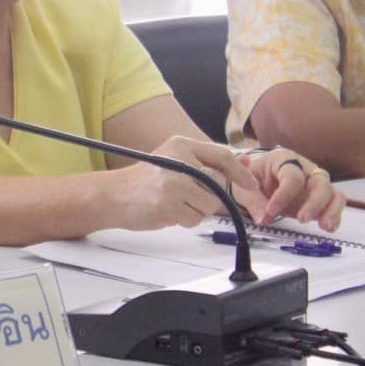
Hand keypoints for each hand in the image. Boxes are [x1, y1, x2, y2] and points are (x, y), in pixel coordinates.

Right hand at [113, 137, 259, 230]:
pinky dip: (185, 220)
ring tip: (175, 203)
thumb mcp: (175, 161)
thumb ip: (209, 163)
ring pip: (209, 205)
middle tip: (188, 196)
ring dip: (196, 210)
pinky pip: (195, 219)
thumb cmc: (145, 180)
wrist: (112, 195)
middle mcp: (177, 161)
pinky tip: (168, 211)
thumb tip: (247, 163)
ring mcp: (172, 183)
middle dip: (208, 196)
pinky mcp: (167, 204)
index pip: (222, 156)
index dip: (241, 173)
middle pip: (218, 185)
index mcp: (180, 145)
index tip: (251, 185)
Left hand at [242, 149, 346, 230]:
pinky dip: (335, 217)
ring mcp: (316, 183)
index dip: (283, 195)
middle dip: (314, 203)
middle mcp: (305, 168)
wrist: (255, 181)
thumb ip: (252, 199)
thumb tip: (262, 218)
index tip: (270, 211)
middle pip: (320, 182)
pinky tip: (329, 229)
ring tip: (324, 226)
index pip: (292, 176)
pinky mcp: (321, 198)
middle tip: (302, 219)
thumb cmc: (250, 178)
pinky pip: (335, 205)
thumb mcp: (243, 185)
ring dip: (332, 211)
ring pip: (334, 193)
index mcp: (284, 159)